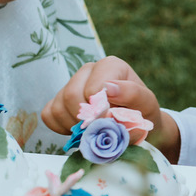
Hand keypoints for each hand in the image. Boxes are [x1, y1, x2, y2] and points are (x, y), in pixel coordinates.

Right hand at [41, 56, 180, 161]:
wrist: (135, 124)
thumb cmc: (142, 112)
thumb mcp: (147, 104)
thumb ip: (133, 94)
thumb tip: (108, 88)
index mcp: (110, 65)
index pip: (93, 88)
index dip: (100, 111)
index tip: (111, 122)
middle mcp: (88, 70)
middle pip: (71, 96)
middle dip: (86, 120)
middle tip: (101, 129)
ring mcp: (71, 83)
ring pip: (58, 106)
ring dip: (75, 126)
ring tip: (94, 129)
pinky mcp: (58, 100)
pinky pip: (49, 115)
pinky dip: (62, 128)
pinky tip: (80, 129)